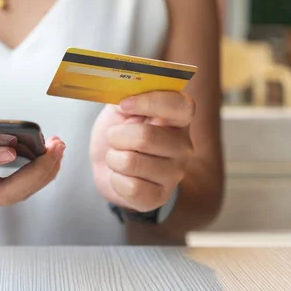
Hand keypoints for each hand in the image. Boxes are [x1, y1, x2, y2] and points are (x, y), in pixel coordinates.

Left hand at [90, 91, 194, 212]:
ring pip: (132, 162)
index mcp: (177, 119)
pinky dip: (115, 179)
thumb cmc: (118, 132)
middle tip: (113, 137)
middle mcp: (182, 146)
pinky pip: (130, 187)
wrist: (108, 167)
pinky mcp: (159, 196)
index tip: (124, 104)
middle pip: (146, 137)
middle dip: (117, 136)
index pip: (181, 106)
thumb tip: (125, 93)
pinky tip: (120, 176)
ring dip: (113, 158)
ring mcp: (174, 173)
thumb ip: (125, 93)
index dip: (150, 102)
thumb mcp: (120, 107)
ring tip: (117, 156)